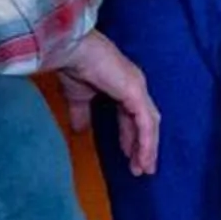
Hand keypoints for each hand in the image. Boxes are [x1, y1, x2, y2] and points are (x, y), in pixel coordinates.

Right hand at [57, 29, 161, 175]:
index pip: (133, 116)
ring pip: (150, 124)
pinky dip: (146, 142)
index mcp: (124, 85)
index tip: (128, 155)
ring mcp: (138, 88)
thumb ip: (82, 114)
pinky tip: (143, 157)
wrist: (70, 50)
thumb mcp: (78, 97)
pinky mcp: (136, 92)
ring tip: (143, 169)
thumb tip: (81, 131)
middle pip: (145, 122)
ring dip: (148, 148)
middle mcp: (135, 85)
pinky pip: (146, 122)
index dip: (132, 137)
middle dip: (142, 146)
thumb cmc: (73, 66)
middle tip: (140, 168)